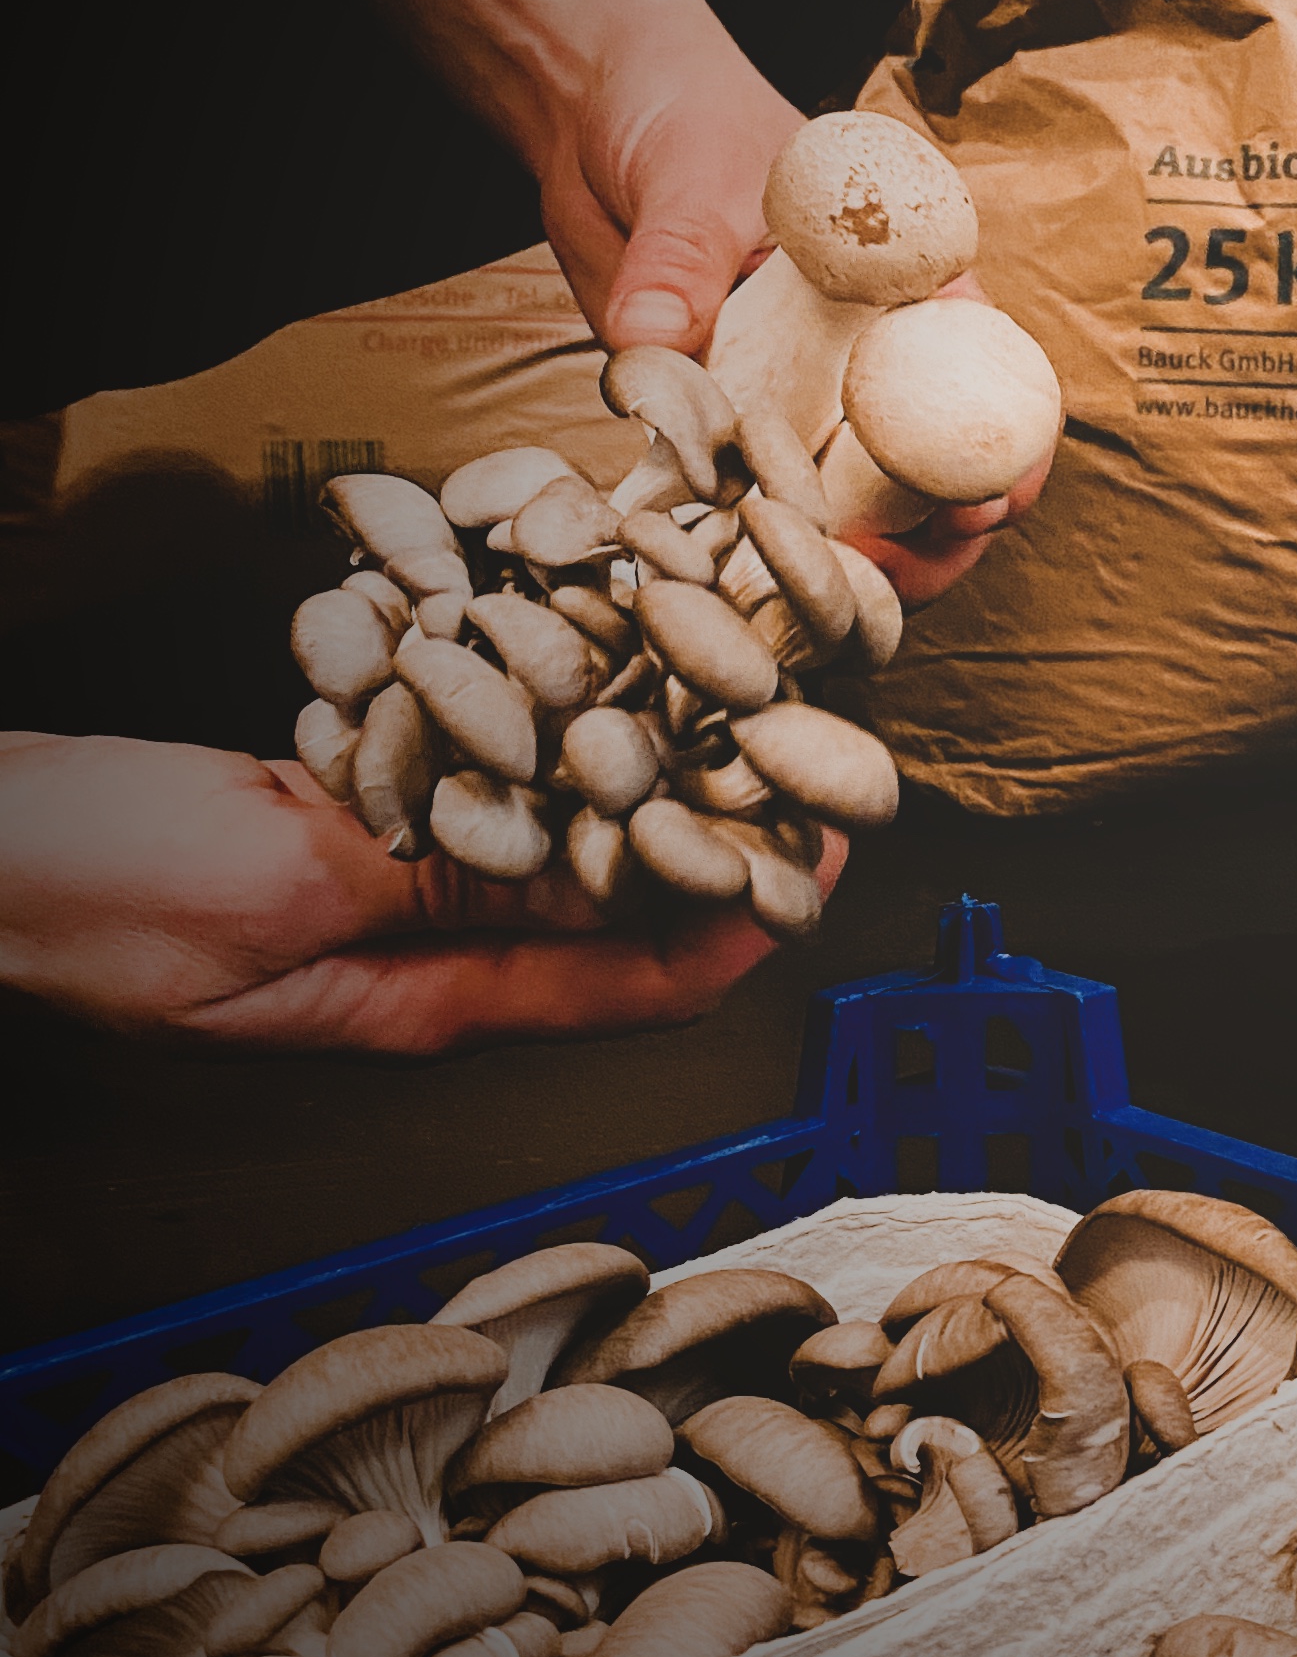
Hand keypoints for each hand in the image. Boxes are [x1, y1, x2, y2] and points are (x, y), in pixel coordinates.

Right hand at [0, 733, 838, 1054]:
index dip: (758, 911)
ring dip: (653, 766)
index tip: (842, 839)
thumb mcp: (291, 879)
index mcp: (431, 1002)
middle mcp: (427, 954)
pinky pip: (483, 775)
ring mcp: (384, 885)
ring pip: (561, 830)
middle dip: (728, 827)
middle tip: (817, 736)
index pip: (649, 977)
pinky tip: (591, 654)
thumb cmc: (94, 890)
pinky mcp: (341, 818)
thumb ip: (449, 874)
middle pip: (625, 901)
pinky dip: (551, 721)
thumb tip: (614, 864)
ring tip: (738, 681)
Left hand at [540, 41, 1047, 596]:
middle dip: (937, 537)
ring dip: (853, 561)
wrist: (592, 115)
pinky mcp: (719, 428)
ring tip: (832, 602)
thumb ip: (681, 259)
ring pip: (851, 505)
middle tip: (899, 576)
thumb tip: (648, 340)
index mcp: (902, 283)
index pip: (984, 375)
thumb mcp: (695, 175)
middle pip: (931, 466)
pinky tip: (739, 587)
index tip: (984, 502)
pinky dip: (750, 553)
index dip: (1002, 450)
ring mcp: (794, 398)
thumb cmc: (681, 116)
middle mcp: (862, 353)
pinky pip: (747, 506)